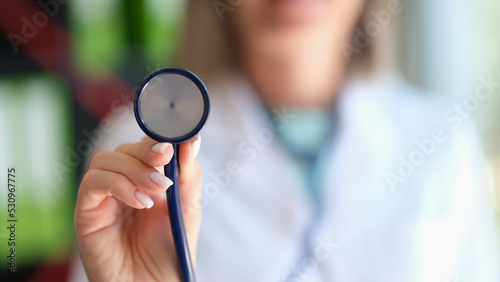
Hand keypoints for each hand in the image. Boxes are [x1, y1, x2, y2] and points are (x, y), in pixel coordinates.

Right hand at [74, 136, 202, 281]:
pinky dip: (117, 184)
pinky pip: (92, 182)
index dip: (158, 140)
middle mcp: (124, 184)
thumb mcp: (186, 209)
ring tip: (154, 193)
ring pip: (106, 159)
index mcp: (148, 180)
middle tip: (164, 165)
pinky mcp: (87, 212)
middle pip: (125, 148)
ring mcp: (104, 198)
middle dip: (146, 152)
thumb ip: (189, 175)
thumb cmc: (170, 252)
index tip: (174, 144)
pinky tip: (138, 202)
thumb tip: (192, 140)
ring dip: (132, 170)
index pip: (147, 146)